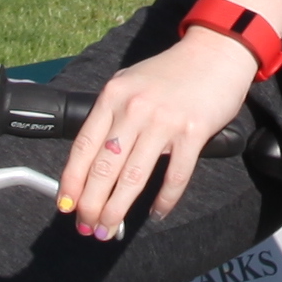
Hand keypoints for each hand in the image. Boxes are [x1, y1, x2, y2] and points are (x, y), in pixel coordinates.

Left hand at [56, 32, 256, 240]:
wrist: (215, 52)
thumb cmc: (171, 73)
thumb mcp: (130, 83)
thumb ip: (112, 116)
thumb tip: (92, 161)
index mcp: (113, 97)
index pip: (83, 147)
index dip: (71, 181)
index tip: (66, 205)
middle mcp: (134, 109)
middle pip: (104, 167)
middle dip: (91, 204)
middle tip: (87, 226)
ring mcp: (164, 122)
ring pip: (133, 177)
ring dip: (118, 209)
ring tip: (109, 228)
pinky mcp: (193, 133)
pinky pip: (174, 176)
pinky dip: (164, 200)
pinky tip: (157, 213)